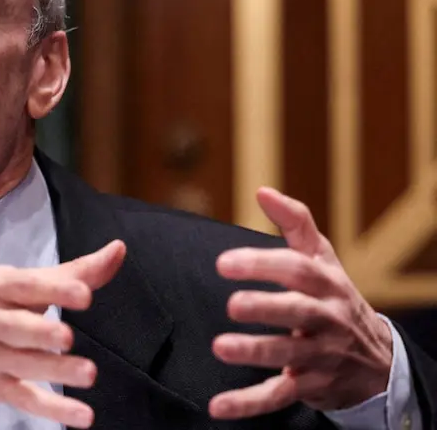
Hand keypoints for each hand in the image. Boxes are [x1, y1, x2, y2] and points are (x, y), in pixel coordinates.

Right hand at [0, 239, 126, 428]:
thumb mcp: (15, 282)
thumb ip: (70, 272)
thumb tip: (119, 250)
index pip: (25, 287)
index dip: (54, 291)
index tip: (84, 294)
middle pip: (15, 327)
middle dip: (40, 332)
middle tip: (66, 337)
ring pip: (23, 365)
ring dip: (55, 371)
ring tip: (88, 374)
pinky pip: (25, 399)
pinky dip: (54, 409)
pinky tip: (83, 415)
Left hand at [209, 188, 391, 418]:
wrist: (378, 359)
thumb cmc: (335, 297)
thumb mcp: (322, 258)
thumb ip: (294, 223)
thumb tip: (262, 190)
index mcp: (325, 283)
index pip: (296, 270)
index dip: (262, 264)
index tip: (224, 263)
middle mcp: (327, 319)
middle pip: (298, 312)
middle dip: (266, 308)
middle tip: (232, 305)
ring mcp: (320, 355)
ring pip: (289, 355)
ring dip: (255, 353)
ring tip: (221, 347)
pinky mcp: (310, 387)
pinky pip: (278, 396)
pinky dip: (248, 404)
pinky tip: (219, 407)